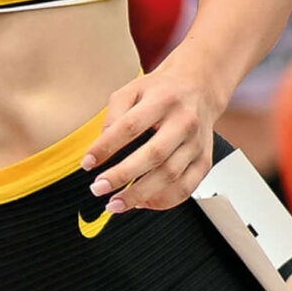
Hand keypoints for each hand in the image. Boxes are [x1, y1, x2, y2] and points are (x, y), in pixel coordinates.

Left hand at [83, 58, 224, 212]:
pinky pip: (187, 187)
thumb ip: (113, 114)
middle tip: (97, 189)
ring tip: (114, 204)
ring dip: (140, 194)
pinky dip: (163, 200)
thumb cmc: (160, 91)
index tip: (87, 163)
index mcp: (163, 100)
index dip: (106, 147)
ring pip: (171, 175)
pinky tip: (141, 203)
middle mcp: (184, 122)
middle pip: (154, 154)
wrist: (201, 86)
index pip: (130, 126)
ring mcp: (197, 143)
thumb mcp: (132, 90)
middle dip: (123, 176)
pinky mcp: (204, 160)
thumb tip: (100, 148)